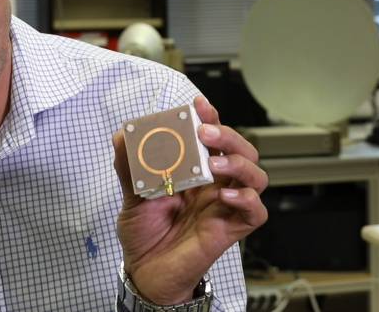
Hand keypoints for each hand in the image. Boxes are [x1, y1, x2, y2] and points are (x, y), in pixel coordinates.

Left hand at [112, 96, 268, 304]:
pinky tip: (224, 196)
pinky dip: (246, 199)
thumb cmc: (144, 235)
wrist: (145, 273)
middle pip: (241, 151)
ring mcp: (226, 206)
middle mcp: (216, 185)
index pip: (213, 139)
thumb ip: (129, 166)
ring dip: (239, 163)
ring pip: (256, 176)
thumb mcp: (132, 195)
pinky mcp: (232, 229)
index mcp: (197, 172)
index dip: (212, 118)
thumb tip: (123, 135)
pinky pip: (255, 211)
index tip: (198, 106)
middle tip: (204, 132)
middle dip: (227, 135)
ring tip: (214, 163)